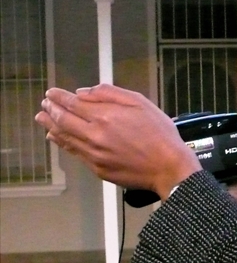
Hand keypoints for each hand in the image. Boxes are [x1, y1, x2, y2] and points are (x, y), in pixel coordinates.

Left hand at [35, 84, 201, 200]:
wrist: (169, 168)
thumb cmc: (160, 134)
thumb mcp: (140, 103)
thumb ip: (110, 94)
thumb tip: (83, 93)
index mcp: (105, 116)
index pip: (72, 103)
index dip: (59, 97)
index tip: (51, 93)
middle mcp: (94, 135)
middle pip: (63, 120)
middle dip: (51, 110)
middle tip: (45, 104)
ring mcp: (94, 154)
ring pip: (65, 138)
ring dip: (51, 126)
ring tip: (42, 119)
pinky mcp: (98, 169)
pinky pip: (75, 154)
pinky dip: (63, 144)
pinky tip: (57, 138)